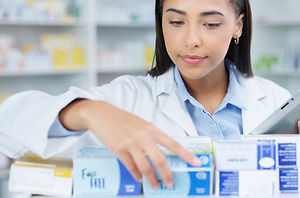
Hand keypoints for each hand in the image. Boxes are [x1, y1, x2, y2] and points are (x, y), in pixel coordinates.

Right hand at [59, 100, 201, 189]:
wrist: (102, 114)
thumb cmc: (123, 119)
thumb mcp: (141, 125)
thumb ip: (151, 137)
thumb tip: (161, 153)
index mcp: (152, 129)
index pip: (173, 143)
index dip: (186, 154)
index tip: (196, 162)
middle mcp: (143, 136)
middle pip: (160, 159)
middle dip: (167, 174)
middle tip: (171, 183)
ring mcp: (131, 143)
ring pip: (145, 167)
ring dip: (151, 179)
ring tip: (155, 186)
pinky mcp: (119, 149)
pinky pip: (131, 166)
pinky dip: (137, 174)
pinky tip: (139, 177)